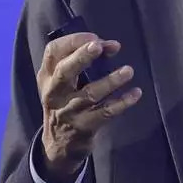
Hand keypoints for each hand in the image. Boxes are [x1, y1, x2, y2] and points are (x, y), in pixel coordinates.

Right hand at [38, 32, 142, 182]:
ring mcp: (69, 111)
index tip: (95, 38)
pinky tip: (135, 93)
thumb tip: (110, 46)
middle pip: (65, 71)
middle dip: (81, 56)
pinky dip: (122, 103)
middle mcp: (55, 92)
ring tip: (128, 71)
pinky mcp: (84, 126)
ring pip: (90, 93)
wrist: (58, 144)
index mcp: (47, 76)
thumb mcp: (61, 83)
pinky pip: (105, 113)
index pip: (53, 52)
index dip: (73, 41)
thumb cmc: (65, 102)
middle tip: (99, 45)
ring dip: (111, 81)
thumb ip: (82, 61)